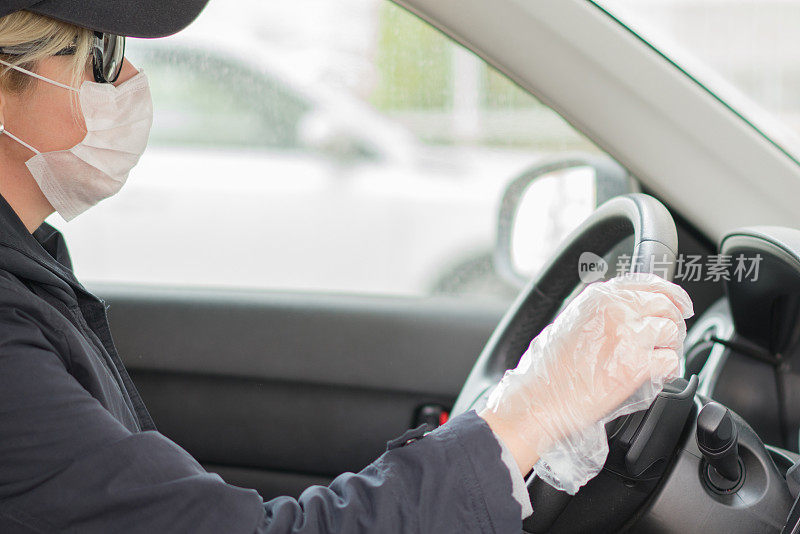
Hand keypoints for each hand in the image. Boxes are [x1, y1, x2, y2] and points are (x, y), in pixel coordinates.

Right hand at [480, 273, 692, 493]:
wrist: (539, 396)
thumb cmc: (550, 367)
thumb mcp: (572, 322)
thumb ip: (603, 310)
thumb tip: (634, 313)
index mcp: (599, 296)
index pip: (650, 282)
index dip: (672, 294)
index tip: (682, 305)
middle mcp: (615, 309)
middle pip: (667, 305)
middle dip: (674, 324)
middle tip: (668, 341)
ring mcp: (627, 335)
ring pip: (672, 331)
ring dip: (669, 348)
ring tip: (655, 361)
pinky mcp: (636, 365)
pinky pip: (671, 361)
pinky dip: (667, 371)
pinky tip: (654, 376)